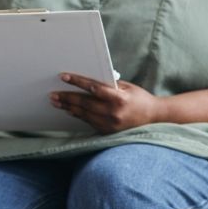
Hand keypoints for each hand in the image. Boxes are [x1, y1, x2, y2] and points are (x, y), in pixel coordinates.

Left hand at [49, 73, 163, 132]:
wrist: (154, 118)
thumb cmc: (140, 99)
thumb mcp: (127, 87)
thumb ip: (109, 85)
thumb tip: (87, 82)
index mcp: (119, 98)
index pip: (93, 88)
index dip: (77, 82)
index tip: (64, 77)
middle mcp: (114, 113)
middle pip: (84, 103)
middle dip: (67, 97)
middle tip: (53, 94)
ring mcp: (110, 124)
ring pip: (84, 114)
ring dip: (68, 107)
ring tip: (56, 102)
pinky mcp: (108, 131)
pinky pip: (89, 122)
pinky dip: (78, 115)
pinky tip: (70, 110)